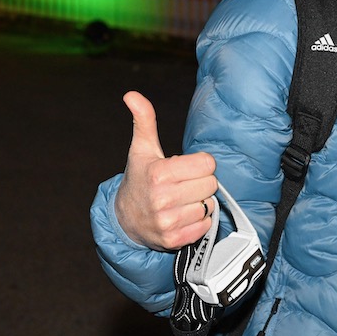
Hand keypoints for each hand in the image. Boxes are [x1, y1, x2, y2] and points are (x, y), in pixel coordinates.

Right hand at [112, 91, 217, 250]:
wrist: (125, 219)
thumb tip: (131, 95)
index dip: (199, 164)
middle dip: (200, 182)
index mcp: (159, 174)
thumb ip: (144, 120)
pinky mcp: (174, 240)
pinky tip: (182, 215)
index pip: (208, 163)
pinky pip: (206, 225)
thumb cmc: (139, 179)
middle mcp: (162, 199)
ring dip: (199, 202)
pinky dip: (199, 221)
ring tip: (180, 200)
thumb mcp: (142, 149)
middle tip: (182, 184)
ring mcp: (168, 222)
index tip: (184, 168)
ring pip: (209, 205)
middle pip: (211, 184)